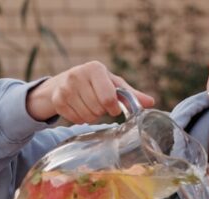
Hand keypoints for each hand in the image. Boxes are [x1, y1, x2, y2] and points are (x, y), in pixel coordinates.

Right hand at [27, 61, 154, 123]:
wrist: (64, 82)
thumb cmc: (96, 83)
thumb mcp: (114, 85)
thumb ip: (131, 95)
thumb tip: (151, 102)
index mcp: (95, 68)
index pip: (108, 98)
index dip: (113, 108)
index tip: (113, 107)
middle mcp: (77, 74)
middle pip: (98, 109)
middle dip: (102, 111)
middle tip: (99, 104)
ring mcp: (65, 87)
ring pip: (87, 116)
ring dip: (92, 116)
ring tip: (89, 106)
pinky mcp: (57, 100)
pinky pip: (76, 120)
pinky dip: (80, 119)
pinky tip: (79, 108)